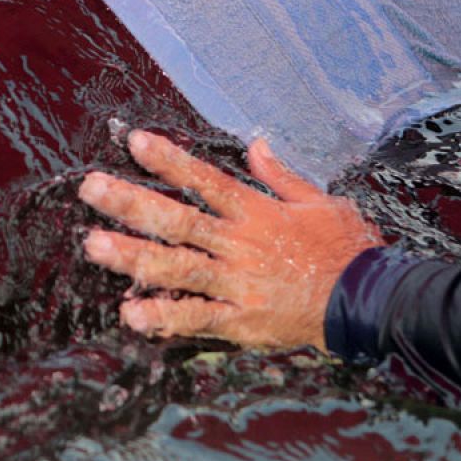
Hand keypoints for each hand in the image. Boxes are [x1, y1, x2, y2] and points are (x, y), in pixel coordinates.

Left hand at [80, 131, 381, 349]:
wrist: (370, 302)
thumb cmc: (347, 249)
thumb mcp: (320, 202)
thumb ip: (281, 175)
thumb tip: (256, 144)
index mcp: (256, 213)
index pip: (205, 180)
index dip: (169, 160)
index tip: (133, 141)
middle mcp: (239, 245)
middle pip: (178, 220)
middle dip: (132, 203)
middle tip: (90, 187)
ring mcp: (237, 283)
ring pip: (177, 266)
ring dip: (133, 256)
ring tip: (94, 244)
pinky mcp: (241, 320)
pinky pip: (197, 318)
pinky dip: (164, 318)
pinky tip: (131, 315)